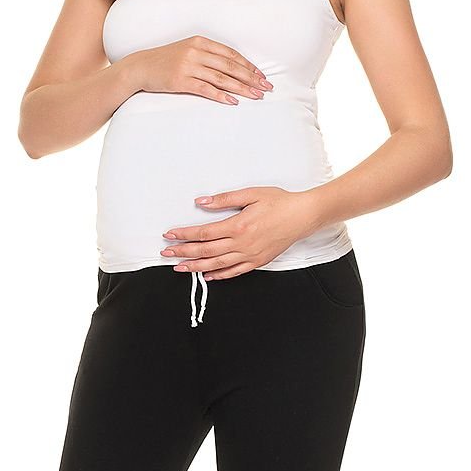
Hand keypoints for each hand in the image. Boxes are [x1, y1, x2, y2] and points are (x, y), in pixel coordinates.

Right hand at [132, 36, 272, 105]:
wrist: (140, 67)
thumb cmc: (166, 60)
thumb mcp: (187, 50)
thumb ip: (207, 55)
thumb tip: (232, 68)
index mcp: (200, 42)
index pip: (231, 54)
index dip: (248, 66)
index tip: (261, 76)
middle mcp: (196, 52)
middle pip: (230, 66)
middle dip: (251, 78)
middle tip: (266, 88)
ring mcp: (188, 66)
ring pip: (221, 78)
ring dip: (241, 88)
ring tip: (255, 96)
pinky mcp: (180, 81)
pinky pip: (206, 89)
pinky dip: (221, 96)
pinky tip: (233, 102)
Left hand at [161, 186, 317, 277]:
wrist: (303, 216)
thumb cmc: (279, 202)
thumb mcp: (251, 194)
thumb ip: (224, 199)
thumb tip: (201, 202)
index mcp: (238, 225)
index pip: (203, 233)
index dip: (184, 235)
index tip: (170, 235)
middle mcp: (242, 244)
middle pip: (206, 251)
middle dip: (183, 252)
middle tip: (167, 254)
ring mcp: (250, 255)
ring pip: (217, 265)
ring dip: (196, 267)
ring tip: (180, 268)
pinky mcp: (257, 262)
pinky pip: (234, 272)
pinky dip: (219, 275)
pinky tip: (207, 276)